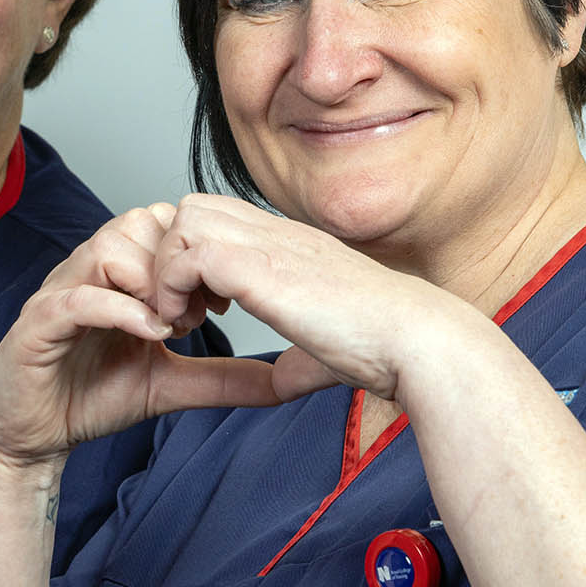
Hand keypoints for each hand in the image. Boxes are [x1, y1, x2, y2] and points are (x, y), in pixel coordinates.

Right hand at [0, 203, 290, 469]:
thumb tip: (285, 384)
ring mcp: (60, 294)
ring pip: (109, 247)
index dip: (196, 253)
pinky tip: (151, 335)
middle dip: (177, 263)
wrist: (30, 437)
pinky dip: (121, 311)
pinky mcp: (38, 324)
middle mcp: (86, 273)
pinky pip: (80, 298)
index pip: (160, 224)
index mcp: (116, 277)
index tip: (219, 299)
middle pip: (137, 222)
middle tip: (197, 312)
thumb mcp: (171, 384)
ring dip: (150, 282)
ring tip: (170, 327)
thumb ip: (222, 376)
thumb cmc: (88, 398)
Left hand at [147, 194, 456, 400]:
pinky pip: (188, 256)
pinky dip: (174, 288)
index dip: (196, 254)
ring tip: (183, 317)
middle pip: (193, 207)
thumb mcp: (323, 346)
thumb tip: (282, 379)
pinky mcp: (259, 268)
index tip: (203, 305)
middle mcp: (277, 234)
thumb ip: (295, 354)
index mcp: (292, 245)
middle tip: (185, 308)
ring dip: (169, 270)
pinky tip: (190, 322)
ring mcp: (269, 245)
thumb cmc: (383, 347)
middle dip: (172, 255)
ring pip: (184, 221)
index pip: (221, 217)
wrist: (416, 342)